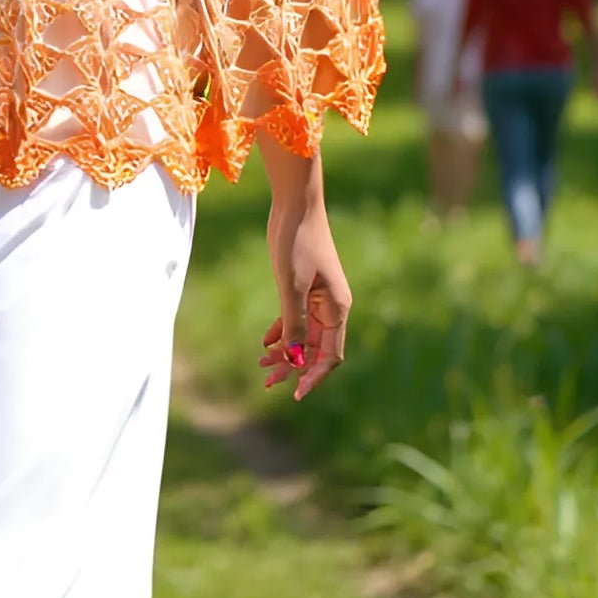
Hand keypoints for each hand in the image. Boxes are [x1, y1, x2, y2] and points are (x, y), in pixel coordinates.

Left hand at [260, 161, 351, 401]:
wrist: (296, 204)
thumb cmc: (297, 241)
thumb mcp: (291, 285)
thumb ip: (293, 323)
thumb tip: (293, 358)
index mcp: (336, 309)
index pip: (329, 356)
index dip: (313, 376)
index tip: (295, 394)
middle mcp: (332, 307)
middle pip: (314, 349)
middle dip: (292, 367)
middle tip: (266, 381)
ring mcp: (319, 297)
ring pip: (303, 335)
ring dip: (285, 351)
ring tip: (261, 363)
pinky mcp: (306, 286)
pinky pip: (297, 318)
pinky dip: (283, 331)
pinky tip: (266, 341)